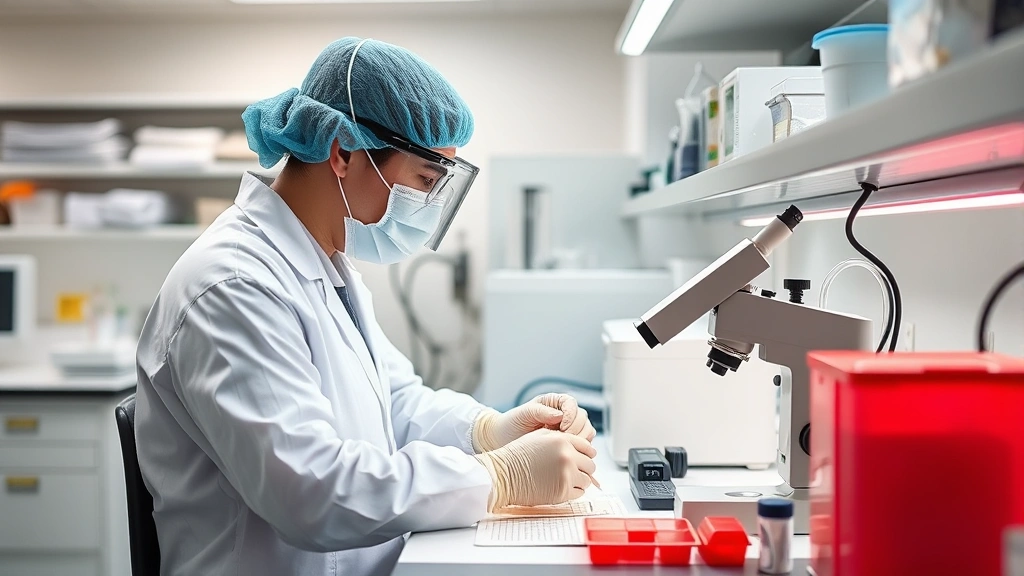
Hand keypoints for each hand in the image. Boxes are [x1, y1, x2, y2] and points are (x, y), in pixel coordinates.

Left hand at [472, 394, 596, 452]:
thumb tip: (560, 415)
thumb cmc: (512, 423)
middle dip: (576, 430)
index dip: (571, 416)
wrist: (503, 439)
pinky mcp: (569, 444)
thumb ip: (541, 411)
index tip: (562, 428)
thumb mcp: (524, 414)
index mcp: (555, 403)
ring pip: (586, 432)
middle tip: (564, 441)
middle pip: (582, 418)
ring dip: (580, 441)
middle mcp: (564, 414)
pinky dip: (579, 451)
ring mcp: (568, 429)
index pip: (571, 404)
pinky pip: (582, 446)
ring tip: (565, 449)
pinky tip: (567, 456)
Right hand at [475, 429, 596, 509]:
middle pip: (590, 465)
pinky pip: (579, 493)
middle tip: (572, 471)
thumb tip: (584, 449)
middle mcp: (567, 456)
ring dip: (579, 481)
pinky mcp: (562, 492)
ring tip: (564, 480)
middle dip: (583, 468)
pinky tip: (560, 487)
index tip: (581, 459)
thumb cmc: (517, 456)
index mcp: (563, 440)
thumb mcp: (540, 437)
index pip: (588, 447)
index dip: (585, 454)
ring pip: (587, 480)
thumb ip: (563, 439)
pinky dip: (573, 491)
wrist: (503, 475)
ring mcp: (566, 475)